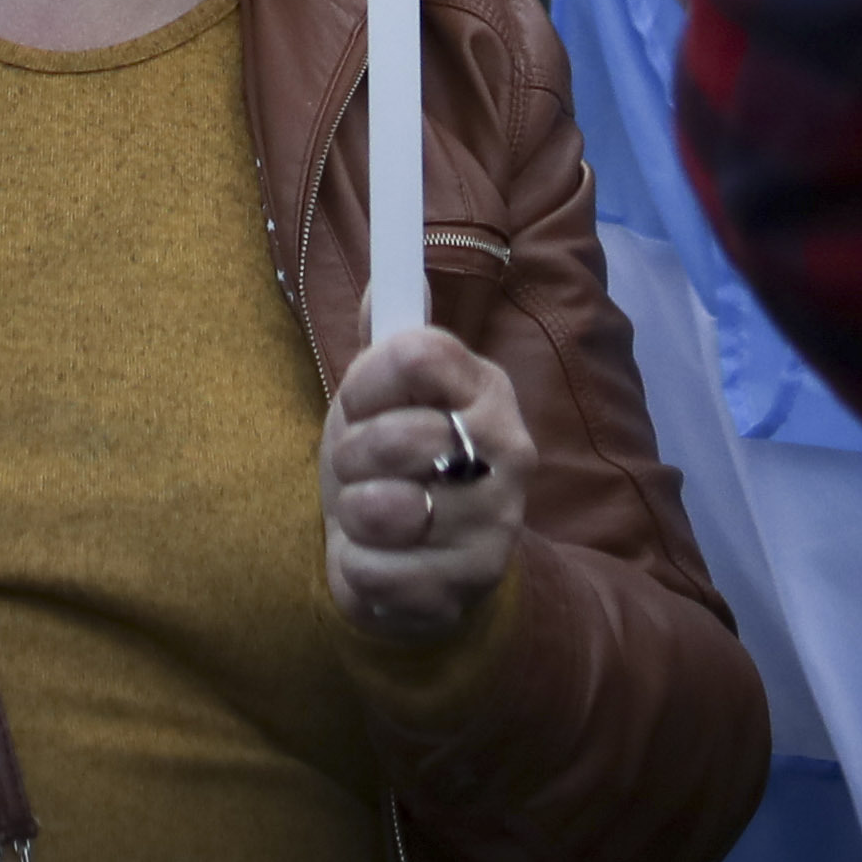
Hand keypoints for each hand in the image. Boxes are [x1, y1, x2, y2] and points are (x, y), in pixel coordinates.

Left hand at [320, 325, 529, 644]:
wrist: (425, 567)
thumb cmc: (398, 466)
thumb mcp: (389, 397)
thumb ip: (389, 337)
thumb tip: (396, 271)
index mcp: (489, 392)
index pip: (416, 353)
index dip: (368, 377)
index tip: (360, 400)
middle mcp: (507, 455)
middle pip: (394, 434)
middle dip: (354, 454)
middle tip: (364, 467)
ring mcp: (493, 527)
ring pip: (380, 508)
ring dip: (354, 513)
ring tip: (374, 515)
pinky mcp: (463, 590)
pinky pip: (371, 570)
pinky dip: (358, 568)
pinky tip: (382, 561)